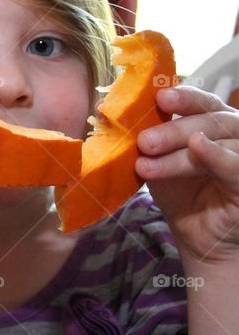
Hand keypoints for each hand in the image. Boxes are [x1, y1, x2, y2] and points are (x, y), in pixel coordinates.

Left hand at [137, 86, 238, 262]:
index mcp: (213, 124)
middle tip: (144, 141)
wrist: (196, 238)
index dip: (183, 96)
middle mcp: (235, 136)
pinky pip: (236, 165)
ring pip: (216, 142)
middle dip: (173, 128)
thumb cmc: (179, 194)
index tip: (159, 97)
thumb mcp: (158, 161)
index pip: (202, 102)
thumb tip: (107, 109)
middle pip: (210, 119)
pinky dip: (216, 154)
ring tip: (147, 162)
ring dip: (179, 152)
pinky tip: (198, 147)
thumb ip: (146, 137)